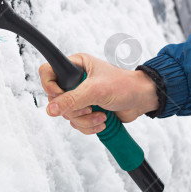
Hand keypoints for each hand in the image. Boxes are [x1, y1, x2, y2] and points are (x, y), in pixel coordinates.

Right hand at [38, 53, 159, 134]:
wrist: (143, 100)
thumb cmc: (124, 86)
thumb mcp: (96, 90)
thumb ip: (72, 100)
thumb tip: (51, 109)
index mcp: (75, 66)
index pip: (47, 72)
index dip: (49, 85)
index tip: (60, 95)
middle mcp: (75, 80)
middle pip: (56, 99)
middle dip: (74, 109)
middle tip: (90, 107)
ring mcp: (80, 96)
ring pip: (66, 114)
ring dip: (84, 119)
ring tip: (101, 115)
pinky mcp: (86, 110)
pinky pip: (76, 123)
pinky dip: (89, 126)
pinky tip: (102, 121)